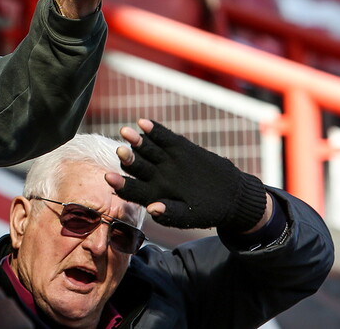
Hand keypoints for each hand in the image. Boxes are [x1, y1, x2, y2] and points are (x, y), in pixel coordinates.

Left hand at [105, 119, 267, 231]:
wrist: (230, 195)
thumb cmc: (206, 210)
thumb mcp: (190, 215)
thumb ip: (170, 213)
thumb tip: (152, 210)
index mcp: (152, 194)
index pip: (132, 189)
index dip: (120, 184)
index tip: (109, 178)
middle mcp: (154, 176)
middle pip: (137, 166)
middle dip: (128, 158)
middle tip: (120, 150)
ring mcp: (165, 160)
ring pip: (147, 150)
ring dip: (137, 141)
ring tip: (126, 132)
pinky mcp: (178, 147)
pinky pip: (164, 138)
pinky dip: (155, 130)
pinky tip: (144, 123)